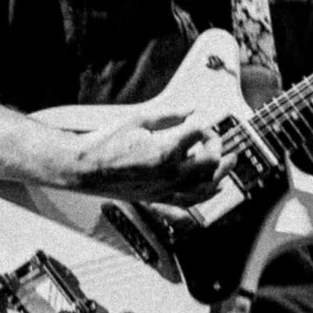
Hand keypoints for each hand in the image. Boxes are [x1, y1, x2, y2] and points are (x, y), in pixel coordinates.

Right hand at [69, 110, 227, 203]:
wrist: (85, 168)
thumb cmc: (106, 143)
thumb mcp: (140, 120)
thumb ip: (171, 115)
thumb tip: (192, 110)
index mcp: (166, 150)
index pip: (199, 133)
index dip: (202, 124)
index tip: (197, 121)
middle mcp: (170, 173)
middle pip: (211, 163)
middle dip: (217, 148)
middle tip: (215, 140)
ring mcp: (165, 189)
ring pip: (205, 187)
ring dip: (219, 174)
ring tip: (227, 164)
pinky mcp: (158, 199)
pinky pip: (188, 203)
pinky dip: (205, 197)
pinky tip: (214, 189)